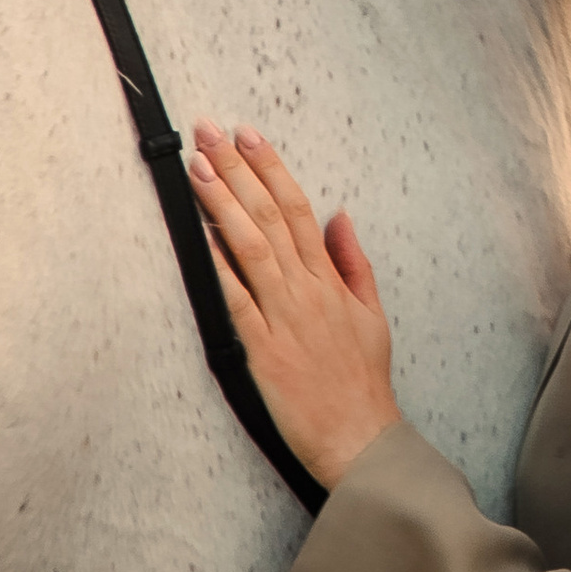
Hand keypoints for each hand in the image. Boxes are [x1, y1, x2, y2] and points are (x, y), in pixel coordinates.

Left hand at [188, 118, 402, 492]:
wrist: (360, 438)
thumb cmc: (363, 382)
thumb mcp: (373, 315)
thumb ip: (354, 263)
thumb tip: (340, 217)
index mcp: (331, 281)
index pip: (299, 208)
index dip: (271, 168)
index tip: (248, 135)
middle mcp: (307, 291)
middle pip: (270, 216)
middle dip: (238, 170)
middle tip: (210, 133)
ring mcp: (285, 318)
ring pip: (252, 247)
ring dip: (223, 203)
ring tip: (198, 168)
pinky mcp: (263, 350)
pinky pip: (236, 299)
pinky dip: (218, 265)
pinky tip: (199, 236)